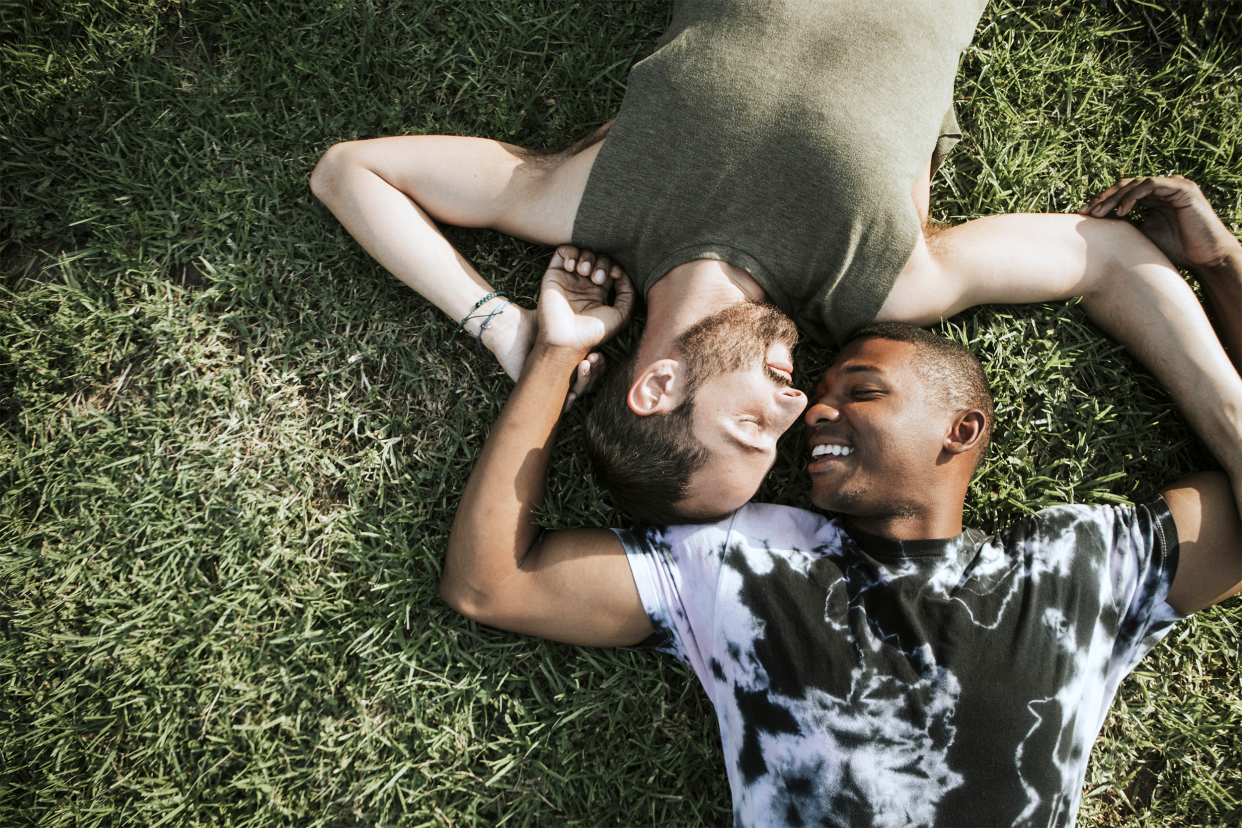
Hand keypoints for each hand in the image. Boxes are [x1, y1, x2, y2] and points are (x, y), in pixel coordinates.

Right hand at [536, 245, 633, 355]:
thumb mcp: (621, 315)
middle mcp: (583, 284)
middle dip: (602, 262)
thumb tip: (622, 274)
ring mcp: (568, 279)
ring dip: (588, 258)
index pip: (609, 268)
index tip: (615, 274)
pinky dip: (571, 253)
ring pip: (582, 252)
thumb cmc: (593, 332)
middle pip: (598, 258)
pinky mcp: (553, 275)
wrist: (566, 340)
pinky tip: (572, 268)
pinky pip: (562, 251)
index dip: (615, 266)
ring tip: (585, 273)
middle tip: (597, 279)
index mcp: (598, 293)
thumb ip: (628, 293)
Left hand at [1079, 175, 1241, 272]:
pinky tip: (1121, 211)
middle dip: (1105, 198)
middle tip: (1087, 213)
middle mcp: (1164, 188)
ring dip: (1115, 197)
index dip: (1103, 202)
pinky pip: (1151, 184)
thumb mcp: (1142, 237)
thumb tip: (1095, 229)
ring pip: (1136, 183)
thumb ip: (1124, 227)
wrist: (1204, 258)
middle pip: (1127, 185)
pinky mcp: (1183, 188)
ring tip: (1100, 213)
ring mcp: (1174, 185)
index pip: (1124, 192)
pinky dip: (1134, 195)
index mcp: (1154, 198)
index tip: (1084, 215)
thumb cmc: (1175, 251)